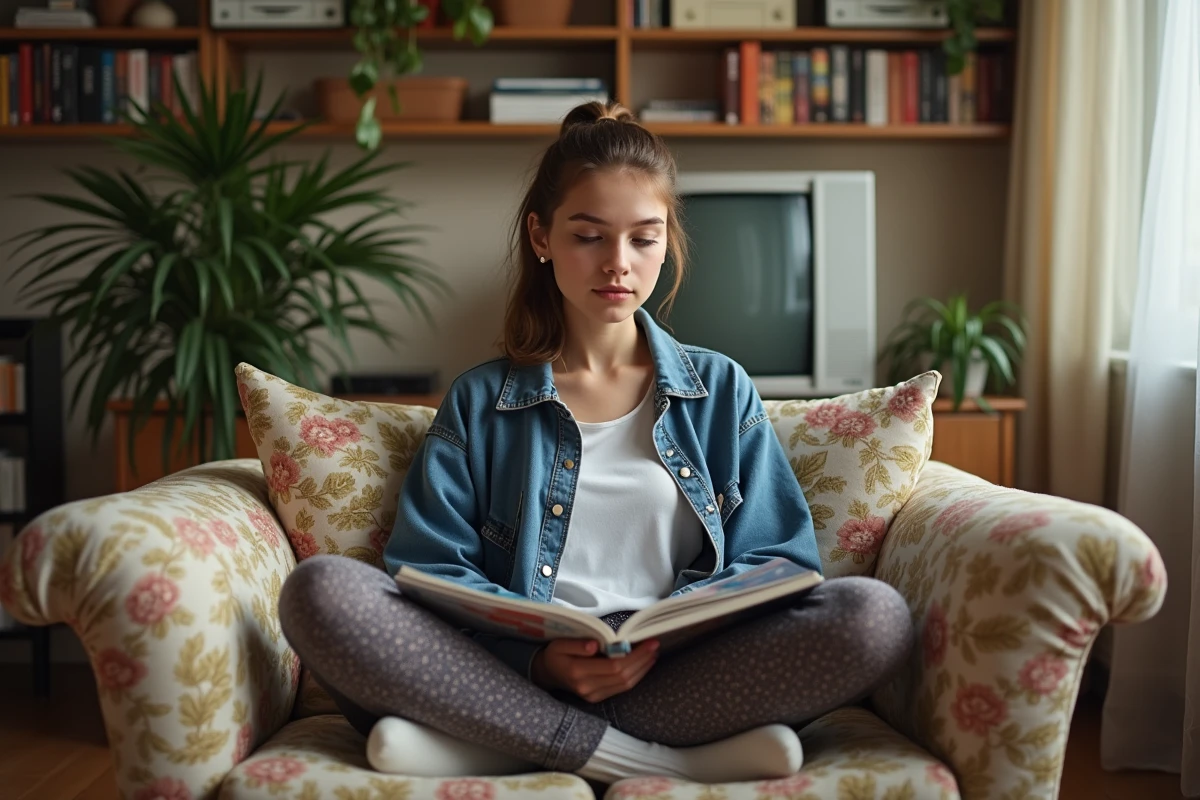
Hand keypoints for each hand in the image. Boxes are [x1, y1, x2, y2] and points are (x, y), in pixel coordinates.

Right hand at [531, 638, 659, 702]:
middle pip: (623, 676)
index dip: (635, 655)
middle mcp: (587, 688)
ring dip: (642, 669)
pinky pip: (622, 688)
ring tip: (653, 653)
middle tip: (655, 645)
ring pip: (625, 685)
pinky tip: (643, 664)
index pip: (614, 666)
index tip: (648, 641)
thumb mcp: (560, 644)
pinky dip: (636, 676)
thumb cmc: (555, 654)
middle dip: (642, 660)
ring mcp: (593, 696)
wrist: (547, 674)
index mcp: (578, 672)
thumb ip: (577, 644)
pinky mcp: (598, 698)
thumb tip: (596, 645)